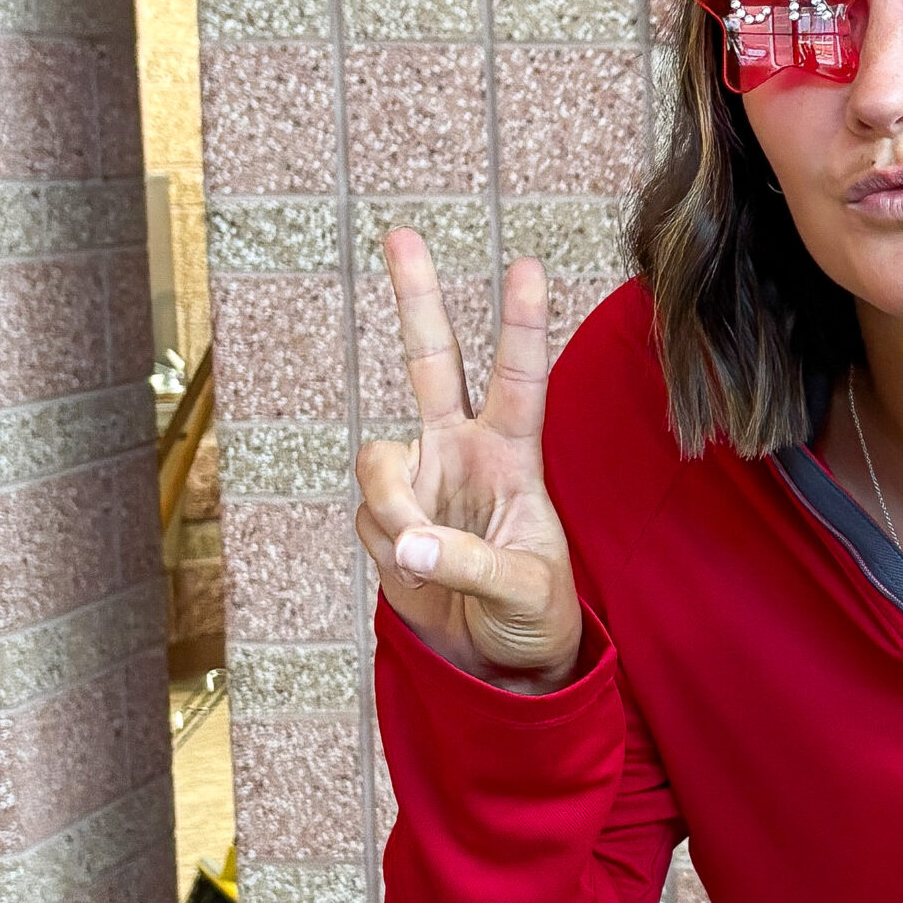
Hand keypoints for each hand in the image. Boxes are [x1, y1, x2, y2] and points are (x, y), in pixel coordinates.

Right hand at [354, 230, 583, 690]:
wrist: (499, 669)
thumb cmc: (535, 620)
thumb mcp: (524, 594)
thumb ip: (470, 565)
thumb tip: (411, 545)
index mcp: (513, 456)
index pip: (519, 379)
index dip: (520, 325)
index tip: (527, 266)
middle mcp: (462, 452)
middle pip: (433, 361)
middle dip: (416, 297)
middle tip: (400, 233)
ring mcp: (421, 482)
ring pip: (377, 462)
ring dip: (393, 509)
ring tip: (424, 557)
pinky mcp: (387, 521)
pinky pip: (367, 521)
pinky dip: (386, 549)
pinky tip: (416, 572)